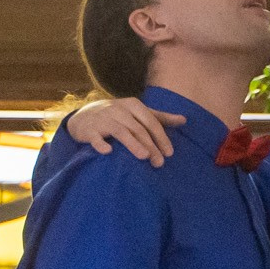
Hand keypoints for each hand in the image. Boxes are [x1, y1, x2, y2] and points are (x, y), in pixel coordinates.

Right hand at [64, 99, 182, 164]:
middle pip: (138, 129)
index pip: (151, 122)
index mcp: (133, 105)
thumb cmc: (118, 116)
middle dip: (151, 146)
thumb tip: (185, 120)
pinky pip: (95, 137)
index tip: (169, 154)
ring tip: (144, 157)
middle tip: (159, 163)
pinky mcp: (89, 129)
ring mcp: (103, 119)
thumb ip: (160, 117)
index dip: (161, 137)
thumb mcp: (138, 113)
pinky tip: (108, 152)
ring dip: (133, 144)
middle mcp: (119, 110)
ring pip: (121, 132)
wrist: (84, 115)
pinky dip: (101, 144)